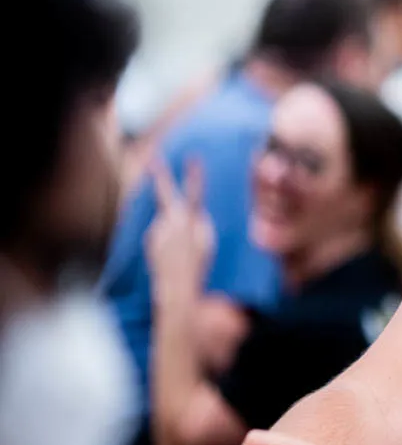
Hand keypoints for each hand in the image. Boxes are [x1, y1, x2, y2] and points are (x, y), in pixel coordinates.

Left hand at [146, 158, 214, 302]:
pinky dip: (171, 238)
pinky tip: (176, 254)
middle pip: (164, 192)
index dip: (194, 173)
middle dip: (159, 173)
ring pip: (168, 220)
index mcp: (186, 221)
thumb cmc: (198, 265)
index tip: (193, 156)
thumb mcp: (207, 241)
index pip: (193, 191)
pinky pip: (163, 233)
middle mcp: (167, 222)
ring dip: (177, 227)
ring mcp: (156, 231)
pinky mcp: (150, 240)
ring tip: (186, 249)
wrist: (175, 288)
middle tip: (151, 157)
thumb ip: (200, 222)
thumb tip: (192, 212)